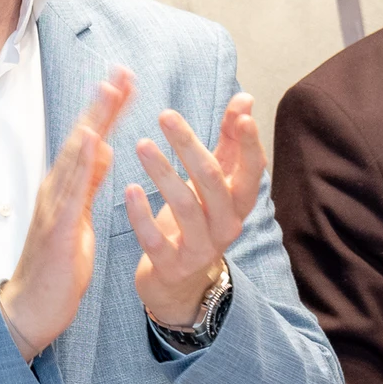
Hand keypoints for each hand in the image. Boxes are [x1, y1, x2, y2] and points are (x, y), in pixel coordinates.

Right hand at [0, 67, 129, 359]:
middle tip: (121, 71)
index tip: (124, 80)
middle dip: (102, 104)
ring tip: (109, 90)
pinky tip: (93, 138)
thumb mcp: (80, 219)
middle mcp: (56, 189)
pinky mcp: (58, 228)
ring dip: (92, 120)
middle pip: (81, 138)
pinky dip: (81, 162)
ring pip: (75, 156)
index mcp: (66, 188)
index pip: (89, 140)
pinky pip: (71, 191)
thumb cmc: (56, 269)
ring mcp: (53, 206)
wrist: (30, 310)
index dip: (106, 110)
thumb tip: (103, 148)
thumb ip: (89, 183)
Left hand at [129, 92, 264, 327]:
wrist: (180, 283)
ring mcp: (200, 249)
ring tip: (141, 145)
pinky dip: (141, 215)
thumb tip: (245, 100)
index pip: (253, 170)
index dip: (249, 144)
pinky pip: (156, 239)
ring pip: (185, 206)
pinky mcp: (172, 266)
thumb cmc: (198, 221)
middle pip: (213, 181)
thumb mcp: (215, 183)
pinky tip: (129, 190)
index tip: (241, 115)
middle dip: (189, 145)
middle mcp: (226, 226)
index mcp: (238, 203)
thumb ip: (229, 143)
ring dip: (162, 172)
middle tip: (165, 115)